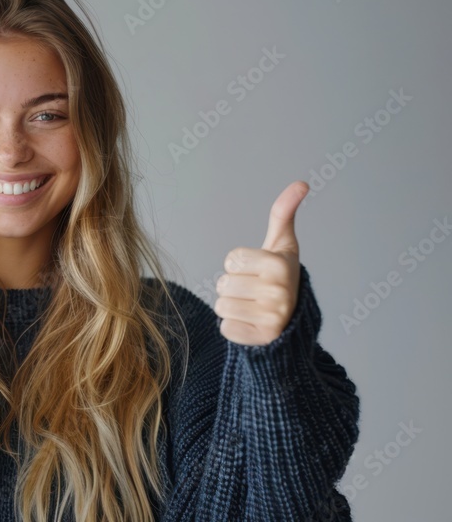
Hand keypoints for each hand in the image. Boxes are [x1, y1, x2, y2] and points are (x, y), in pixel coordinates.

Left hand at [214, 180, 307, 345]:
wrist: (294, 321)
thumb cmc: (280, 277)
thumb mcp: (283, 244)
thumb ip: (284, 213)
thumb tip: (301, 183)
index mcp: (280, 264)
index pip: (231, 259)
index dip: (240, 265)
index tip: (258, 271)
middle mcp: (280, 291)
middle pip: (224, 283)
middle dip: (235, 287)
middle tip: (256, 291)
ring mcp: (272, 318)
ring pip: (222, 306)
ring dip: (233, 307)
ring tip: (254, 307)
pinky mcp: (261, 339)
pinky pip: (226, 328)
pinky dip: (235, 327)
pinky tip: (254, 324)